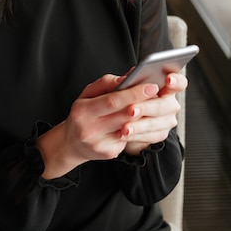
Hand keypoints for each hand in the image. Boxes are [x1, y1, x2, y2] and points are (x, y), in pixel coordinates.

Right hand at [36, 72, 186, 177]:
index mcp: (83, 111)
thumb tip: (127, 77)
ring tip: (153, 104)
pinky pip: (128, 138)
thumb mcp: (86, 94)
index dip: (133, 94)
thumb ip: (106, 83)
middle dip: (144, 103)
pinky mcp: (109, 153)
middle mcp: (89, 129)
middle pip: (124, 115)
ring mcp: (100, 144)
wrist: (71, 143)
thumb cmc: (82, 113)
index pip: (112, 101)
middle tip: (159, 94)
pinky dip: (136, 129)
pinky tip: (138, 122)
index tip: (151, 86)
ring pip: (129, 128)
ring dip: (143, 116)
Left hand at [120, 73, 186, 155]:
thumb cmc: (126, 96)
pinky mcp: (161, 133)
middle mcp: (170, 103)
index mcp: (165, 86)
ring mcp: (168, 119)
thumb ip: (126, 81)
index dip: (176, 80)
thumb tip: (124, 81)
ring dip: (139, 126)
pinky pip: (151, 136)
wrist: (122, 117)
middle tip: (131, 110)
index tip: (168, 80)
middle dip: (146, 108)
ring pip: (157, 123)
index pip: (179, 82)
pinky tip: (125, 134)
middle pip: (164, 105)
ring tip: (125, 128)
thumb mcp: (124, 84)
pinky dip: (136, 136)